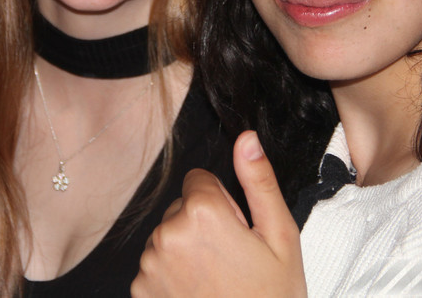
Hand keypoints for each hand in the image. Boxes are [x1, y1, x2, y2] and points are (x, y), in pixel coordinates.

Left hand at [131, 131, 307, 297]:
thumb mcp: (280, 236)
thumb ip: (259, 182)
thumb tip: (247, 138)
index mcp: (201, 213)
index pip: (199, 179)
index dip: (224, 203)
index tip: (238, 230)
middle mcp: (167, 234)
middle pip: (183, 208)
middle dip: (204, 225)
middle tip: (233, 260)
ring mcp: (149, 266)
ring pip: (169, 237)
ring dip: (187, 250)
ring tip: (218, 281)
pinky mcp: (141, 292)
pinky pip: (156, 265)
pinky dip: (173, 276)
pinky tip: (200, 295)